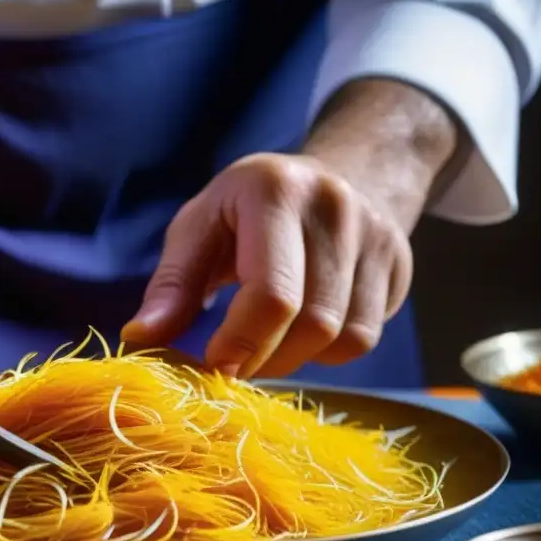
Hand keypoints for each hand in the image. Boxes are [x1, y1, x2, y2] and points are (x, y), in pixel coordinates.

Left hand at [121, 152, 413, 377]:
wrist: (333, 174)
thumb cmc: (245, 210)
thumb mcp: (198, 228)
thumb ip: (172, 284)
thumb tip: (141, 339)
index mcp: (274, 191)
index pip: (272, 293)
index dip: (242, 343)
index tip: (215, 366)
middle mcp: (335, 207)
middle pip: (313, 322)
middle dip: (266, 357)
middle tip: (234, 363)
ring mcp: (376, 234)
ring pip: (345, 337)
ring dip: (295, 359)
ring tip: (265, 344)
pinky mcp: (399, 262)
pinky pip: (366, 337)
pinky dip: (327, 352)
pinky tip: (301, 332)